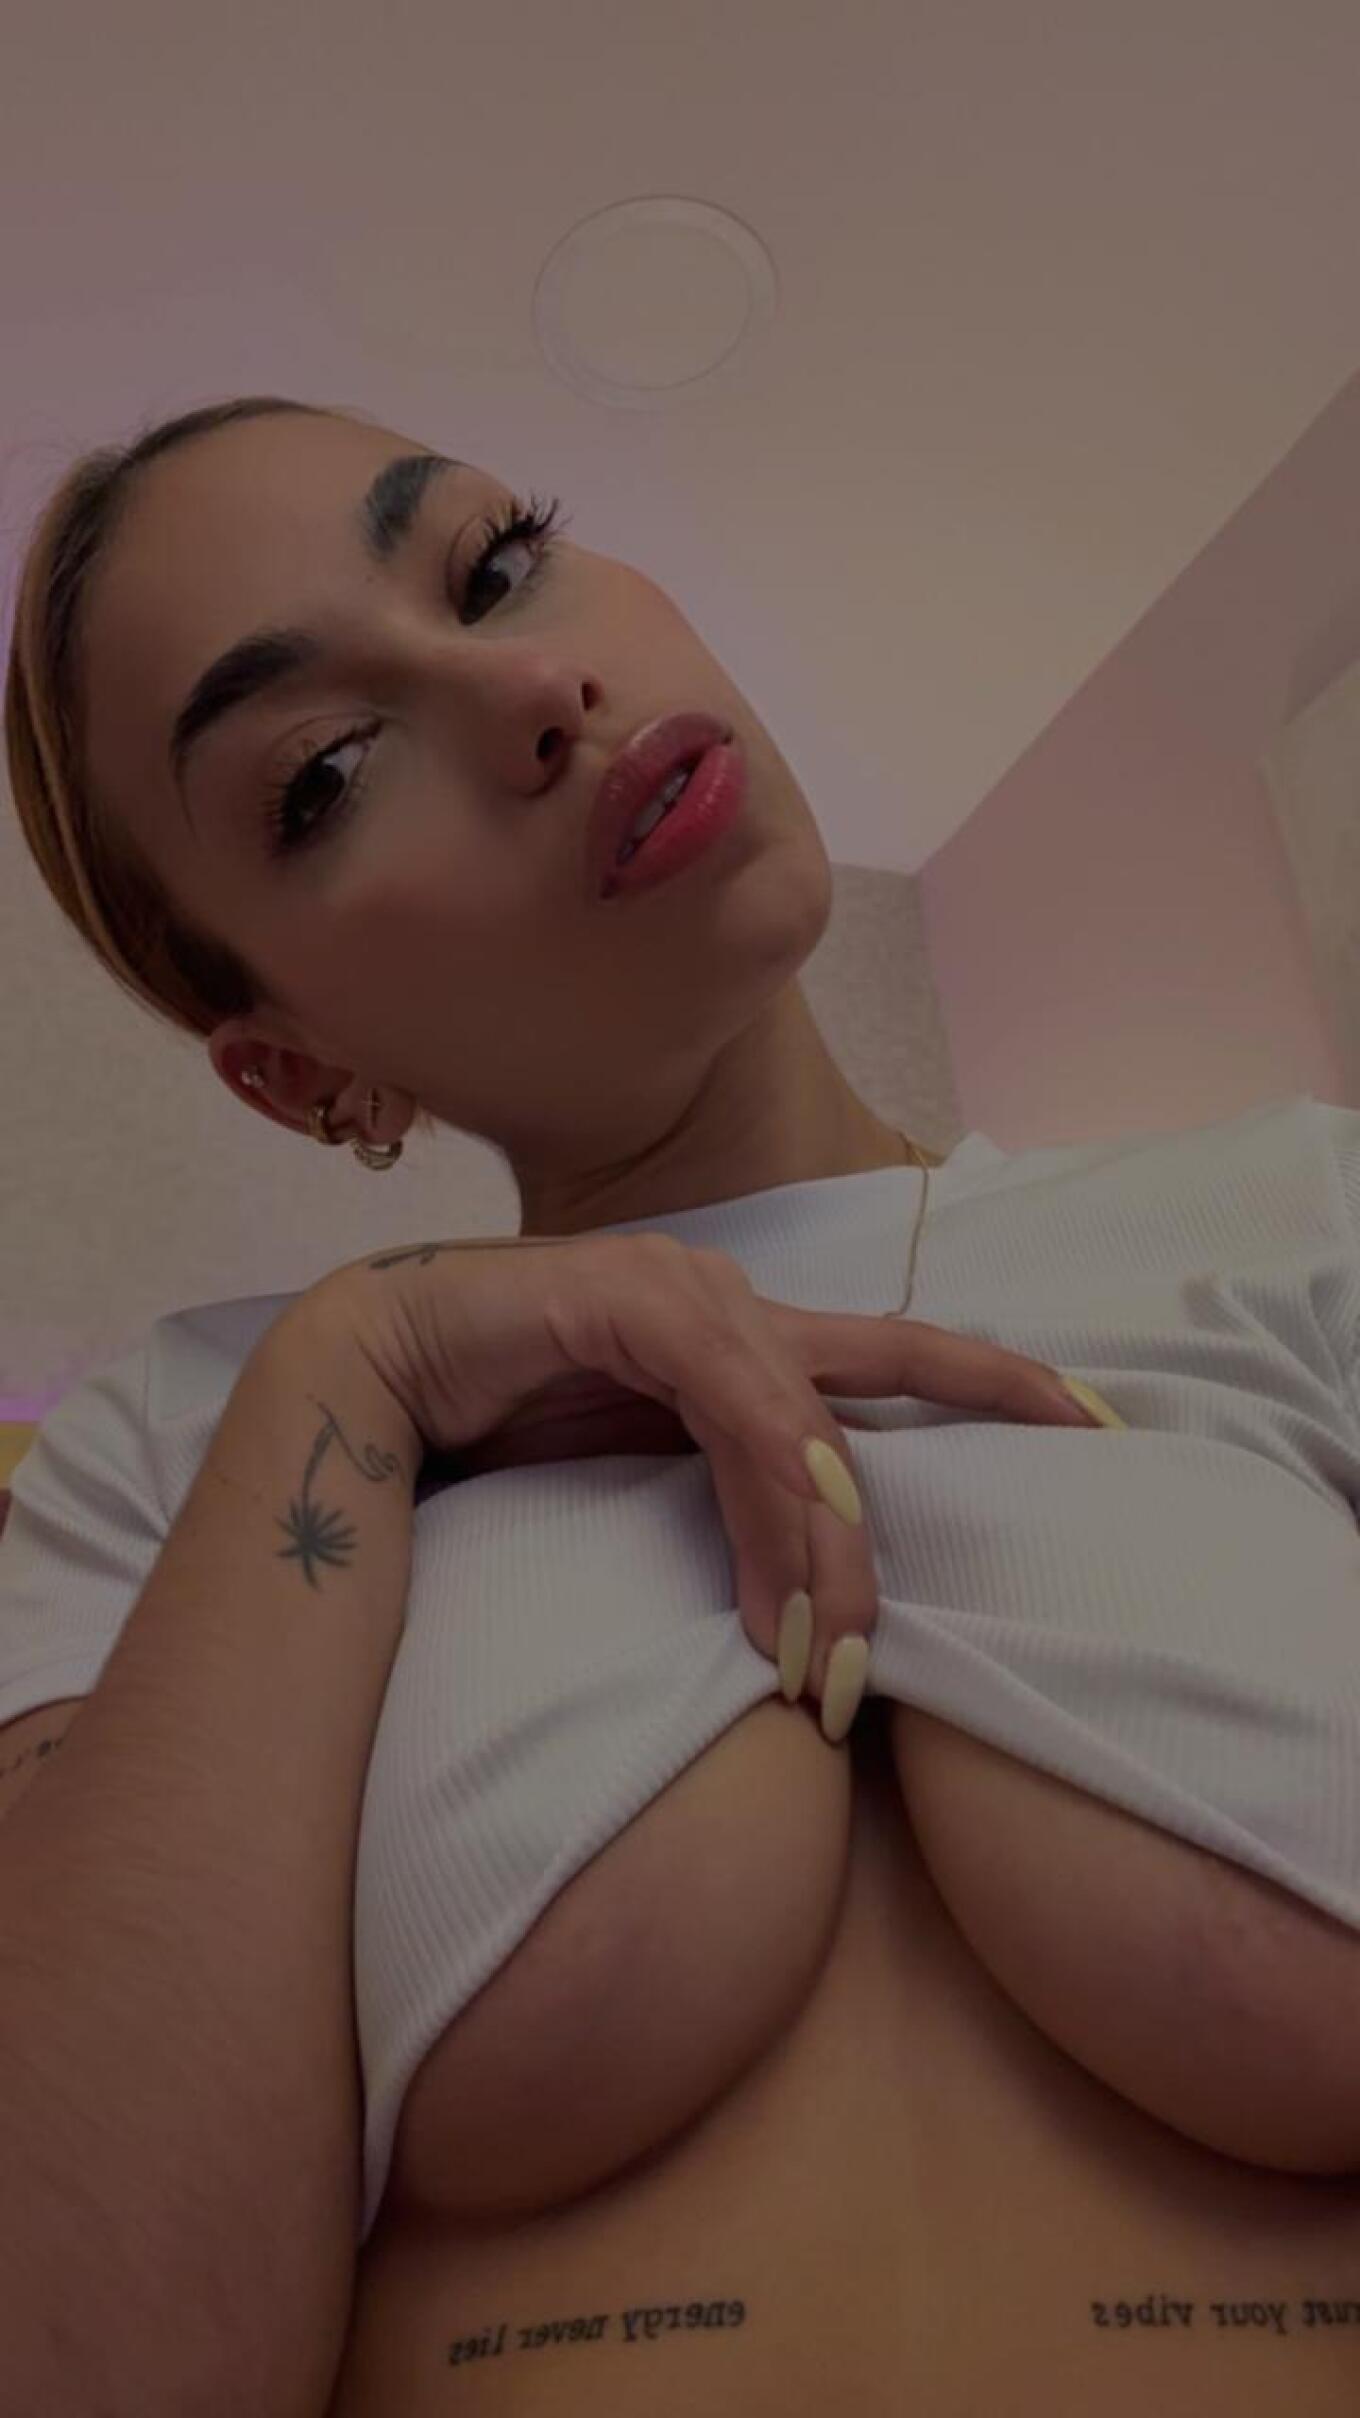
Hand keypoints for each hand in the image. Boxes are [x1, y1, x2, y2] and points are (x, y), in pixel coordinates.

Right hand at [316, 1231, 1098, 1735]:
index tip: (1097, 1426)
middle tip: (914, 1629)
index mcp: (747, 1337)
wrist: (370, 1378)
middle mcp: (735, 1304)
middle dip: (951, 1465)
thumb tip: (805, 1584)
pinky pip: (738, 1416)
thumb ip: (725, 1498)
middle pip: (893, 1373)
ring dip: (826, 1560)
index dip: (1003, 1384)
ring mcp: (690, 1296)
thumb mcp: (642, 1474)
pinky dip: (768, 1508)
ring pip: (810, 1429)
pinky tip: (773, 1597)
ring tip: (822, 1669)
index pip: (899, 1359)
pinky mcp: (636, 1306)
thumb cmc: (501, 1424)